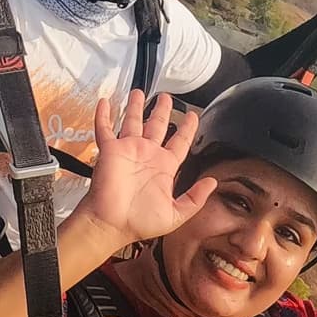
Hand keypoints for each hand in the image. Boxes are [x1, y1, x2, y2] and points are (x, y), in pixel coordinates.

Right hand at [76, 89, 214, 247]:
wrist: (112, 224)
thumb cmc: (140, 223)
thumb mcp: (177, 214)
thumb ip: (196, 198)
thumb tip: (213, 182)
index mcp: (164, 167)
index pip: (180, 142)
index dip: (188, 128)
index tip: (194, 115)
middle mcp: (147, 155)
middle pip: (158, 125)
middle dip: (162, 110)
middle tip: (166, 97)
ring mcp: (128, 151)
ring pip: (133, 121)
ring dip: (136, 106)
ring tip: (139, 92)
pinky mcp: (110, 151)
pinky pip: (105, 129)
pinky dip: (104, 115)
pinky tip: (104, 102)